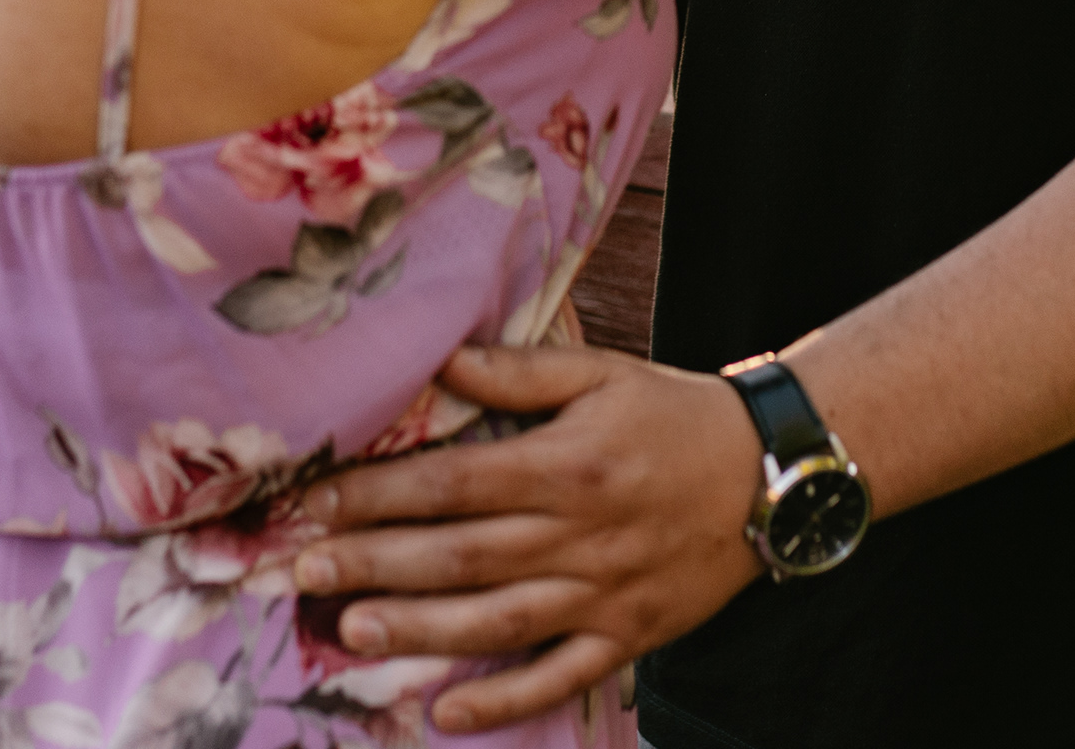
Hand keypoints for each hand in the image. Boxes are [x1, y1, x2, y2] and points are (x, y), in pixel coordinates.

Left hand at [292, 342, 766, 732]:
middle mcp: (579, 536)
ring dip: (419, 630)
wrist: (773, 475)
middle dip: (375, 562)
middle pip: (461, 555)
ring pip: (497, 621)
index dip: (381, 493)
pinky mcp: (626, 637)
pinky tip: (445, 714)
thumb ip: (520, 372)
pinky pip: (558, 677)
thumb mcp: (605, 375)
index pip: (455, 483)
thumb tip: (442, 361)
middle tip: (301, 571)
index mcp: (568, 466)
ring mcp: (602, 596)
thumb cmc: (676, 416)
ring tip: (351, 630)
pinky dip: (504, 701)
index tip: (318, 499)